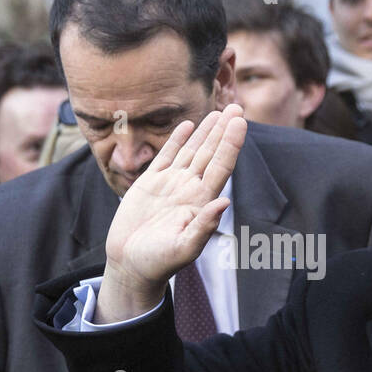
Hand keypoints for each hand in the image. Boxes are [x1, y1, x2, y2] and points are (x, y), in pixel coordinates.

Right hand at [97, 104, 246, 322]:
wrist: (131, 265)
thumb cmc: (159, 262)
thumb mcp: (184, 248)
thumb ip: (204, 226)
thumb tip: (224, 201)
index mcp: (201, 201)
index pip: (221, 166)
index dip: (231, 143)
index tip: (240, 121)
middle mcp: (189, 189)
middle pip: (211, 153)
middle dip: (223, 130)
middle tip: (236, 106)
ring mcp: (170, 184)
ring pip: (192, 151)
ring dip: (205, 132)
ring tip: (219, 112)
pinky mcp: (149, 183)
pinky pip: (166, 156)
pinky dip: (177, 140)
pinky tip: (188, 125)